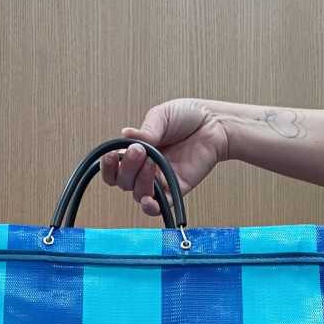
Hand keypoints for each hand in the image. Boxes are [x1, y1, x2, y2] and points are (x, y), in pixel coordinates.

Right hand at [100, 99, 230, 216]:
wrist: (214, 124)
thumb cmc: (188, 117)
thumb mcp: (161, 117)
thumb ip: (145, 130)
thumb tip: (125, 136)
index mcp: (136, 152)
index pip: (114, 168)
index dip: (108, 166)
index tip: (111, 155)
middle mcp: (145, 169)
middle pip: (124, 182)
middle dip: (127, 168)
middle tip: (139, 151)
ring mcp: (160, 181)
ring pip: (138, 194)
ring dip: (140, 181)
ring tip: (152, 162)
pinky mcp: (176, 189)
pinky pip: (160, 206)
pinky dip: (151, 206)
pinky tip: (149, 199)